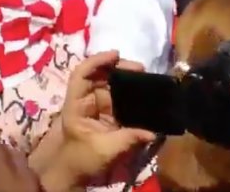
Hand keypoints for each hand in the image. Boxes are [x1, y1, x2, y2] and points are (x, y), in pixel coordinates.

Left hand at [55, 52, 154, 184]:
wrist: (77, 175)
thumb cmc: (82, 160)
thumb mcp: (105, 150)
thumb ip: (128, 139)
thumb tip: (153, 133)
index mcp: (76, 105)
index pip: (80, 75)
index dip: (96, 61)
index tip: (115, 55)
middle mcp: (86, 100)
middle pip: (99, 75)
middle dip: (118, 67)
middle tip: (139, 67)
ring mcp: (98, 106)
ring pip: (111, 84)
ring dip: (126, 77)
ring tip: (144, 74)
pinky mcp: (109, 114)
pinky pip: (120, 98)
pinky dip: (131, 92)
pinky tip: (143, 89)